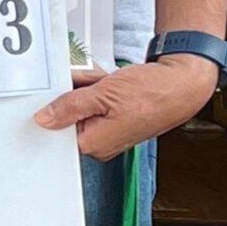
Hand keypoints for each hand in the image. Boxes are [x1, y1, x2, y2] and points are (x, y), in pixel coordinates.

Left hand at [35, 57, 217, 158]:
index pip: (56, 128)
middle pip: (69, 114)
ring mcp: (109, 131)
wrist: (181, 84)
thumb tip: (44, 120)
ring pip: (82, 104)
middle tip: (94, 83)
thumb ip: (70, 106)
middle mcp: (101, 143)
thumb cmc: (152, 93)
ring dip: (88, 86)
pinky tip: (111, 81)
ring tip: (107, 81)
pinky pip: (95, 101)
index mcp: (94, 144)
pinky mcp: (116, 119)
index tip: (61, 90)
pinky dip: (99, 88)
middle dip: (76, 91)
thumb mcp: (103, 94)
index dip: (56, 105)